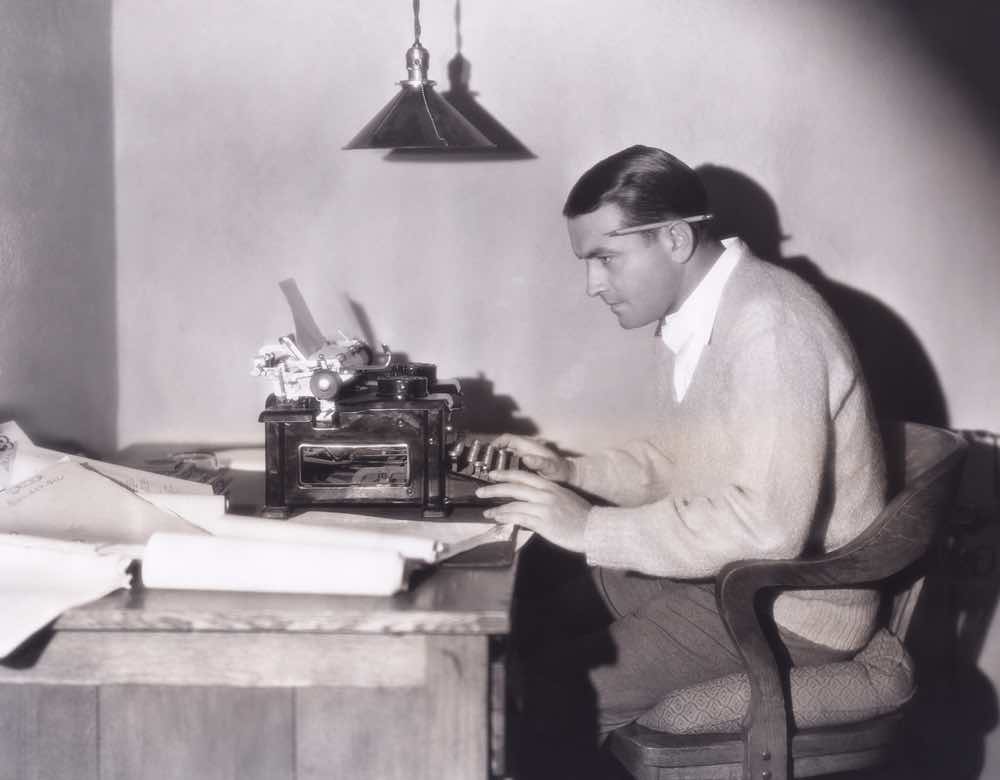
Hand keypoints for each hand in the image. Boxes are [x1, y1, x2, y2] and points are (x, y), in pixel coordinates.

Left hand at [476, 469, 590, 553]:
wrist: (594, 529)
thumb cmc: (580, 515)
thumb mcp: (563, 498)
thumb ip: (546, 496)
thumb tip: (530, 500)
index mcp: (550, 486)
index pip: (523, 476)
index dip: (506, 474)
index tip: (492, 475)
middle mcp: (545, 494)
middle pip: (514, 487)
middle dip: (494, 488)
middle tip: (480, 491)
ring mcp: (544, 508)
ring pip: (513, 503)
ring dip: (496, 508)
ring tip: (486, 512)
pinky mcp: (543, 522)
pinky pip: (519, 518)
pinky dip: (505, 517)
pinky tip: (498, 519)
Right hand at [489, 434, 572, 482]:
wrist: (567, 476)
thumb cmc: (560, 471)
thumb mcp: (551, 467)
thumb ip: (540, 462)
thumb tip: (526, 457)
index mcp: (528, 446)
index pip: (507, 438)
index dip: (495, 443)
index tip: (486, 452)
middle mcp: (524, 448)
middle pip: (503, 446)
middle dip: (492, 453)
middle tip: (482, 463)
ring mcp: (523, 455)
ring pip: (505, 454)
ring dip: (496, 460)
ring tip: (486, 471)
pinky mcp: (524, 463)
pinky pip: (509, 462)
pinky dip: (502, 466)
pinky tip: (498, 477)